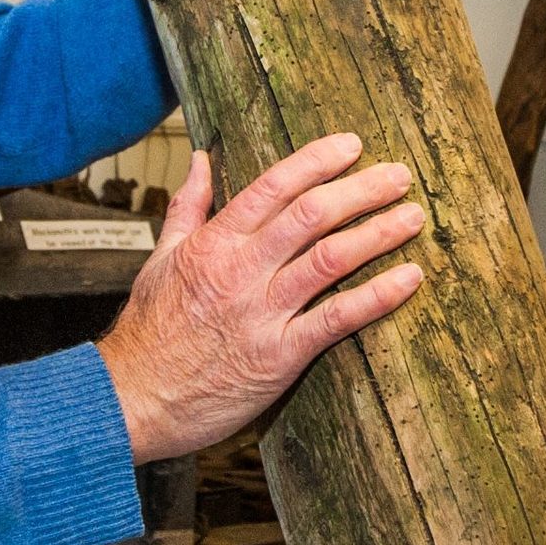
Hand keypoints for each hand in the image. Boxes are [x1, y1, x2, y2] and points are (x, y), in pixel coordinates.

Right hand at [95, 134, 425, 460]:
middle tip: (400, 176)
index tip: (353, 145)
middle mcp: (241, 270)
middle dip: (362, 189)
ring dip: (378, 233)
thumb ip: (188, 207)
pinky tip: (408, 279)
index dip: (318, 160)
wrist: (131, 399)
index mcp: (214, 243)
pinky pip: (337, 318)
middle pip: (312, 214)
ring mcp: (261, 312)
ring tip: (413, 218)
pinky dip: (377, 295)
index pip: (274, 186)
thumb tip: (202, 159)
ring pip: (331, 259)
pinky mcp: (278, 356)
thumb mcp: (161, 258)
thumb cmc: (148, 332)